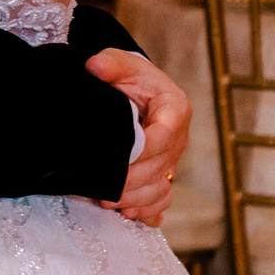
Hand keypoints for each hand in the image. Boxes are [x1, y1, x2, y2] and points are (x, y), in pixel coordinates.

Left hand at [86, 48, 188, 227]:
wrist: (132, 90)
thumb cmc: (128, 76)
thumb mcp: (119, 62)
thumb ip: (109, 63)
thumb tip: (95, 66)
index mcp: (175, 110)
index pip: (165, 136)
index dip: (144, 152)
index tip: (118, 160)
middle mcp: (179, 138)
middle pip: (161, 168)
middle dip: (132, 182)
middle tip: (103, 188)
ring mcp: (172, 160)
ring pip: (161, 189)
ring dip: (135, 199)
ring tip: (106, 200)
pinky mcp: (164, 175)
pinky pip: (161, 200)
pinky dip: (146, 210)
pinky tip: (126, 213)